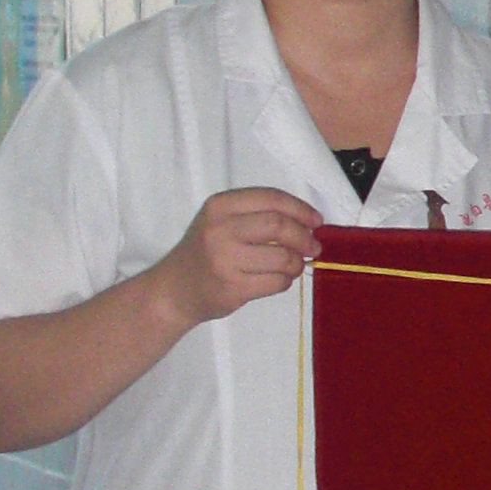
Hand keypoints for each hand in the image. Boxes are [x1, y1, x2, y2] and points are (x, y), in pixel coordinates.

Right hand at [157, 189, 322, 330]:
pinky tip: (278, 279)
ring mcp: (225, 260)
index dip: (301, 209)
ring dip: (297, 263)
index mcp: (219, 206)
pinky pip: (277, 282)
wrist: (173, 290)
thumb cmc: (204, 252)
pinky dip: (286, 281)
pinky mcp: (233, 288)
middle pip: (279, 226)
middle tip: (314, 246)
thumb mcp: (220, 222)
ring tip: (293, 265)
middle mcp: (220, 230)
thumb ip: (256, 215)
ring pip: (283, 257)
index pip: (271, 199)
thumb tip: (309, 222)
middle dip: (305, 237)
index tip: (316, 221)